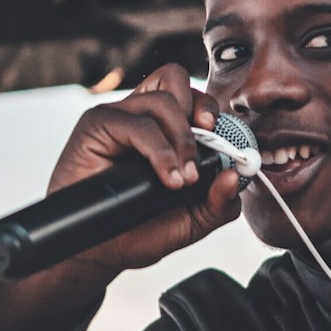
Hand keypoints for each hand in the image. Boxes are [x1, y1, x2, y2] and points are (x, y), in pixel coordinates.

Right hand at [0, 64, 241, 330]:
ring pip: (161, 99)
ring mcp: (118, 118)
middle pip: (175, 79)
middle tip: (204, 150)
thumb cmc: (139, 230)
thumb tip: (234, 175)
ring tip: (181, 179)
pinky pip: (136, 124)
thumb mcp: (191, 221)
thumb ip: (219, 203)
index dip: (209, 108)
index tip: (220, 138)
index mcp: (162, 128)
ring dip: (182, 139)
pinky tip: (167, 179)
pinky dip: (159, 151)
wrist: (98, 252)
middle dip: (199, 111)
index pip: (190, 94)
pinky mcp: (96, 125)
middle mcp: (139, 116)